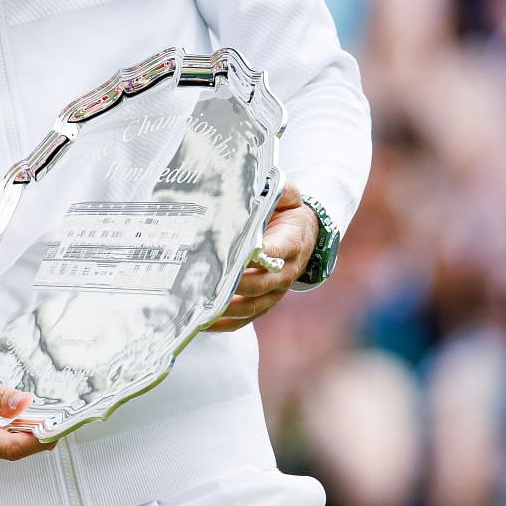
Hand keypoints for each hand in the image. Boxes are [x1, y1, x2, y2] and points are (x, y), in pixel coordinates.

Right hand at [0, 355, 47, 473]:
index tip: (61, 426)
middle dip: (36, 429)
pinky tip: (11, 415)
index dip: (41, 438)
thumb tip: (27, 404)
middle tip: (56, 410)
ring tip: (26, 406)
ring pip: (8, 447)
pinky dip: (9, 430)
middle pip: (14, 448)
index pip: (12, 447)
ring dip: (22, 429)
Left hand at [204, 179, 316, 333]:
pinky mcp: (264, 303)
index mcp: (292, 243)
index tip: (241, 253)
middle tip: (208, 282)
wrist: (305, 237)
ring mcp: (275, 292)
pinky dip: (224, 323)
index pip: (278, 251)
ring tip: (200, 306)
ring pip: (251, 306)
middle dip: (235, 284)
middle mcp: (285, 272)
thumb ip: (282, 190)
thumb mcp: (289, 197)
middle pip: (260, 283)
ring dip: (226, 308)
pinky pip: (245, 319)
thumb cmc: (288, 215)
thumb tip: (270, 182)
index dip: (261, 254)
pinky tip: (203, 321)